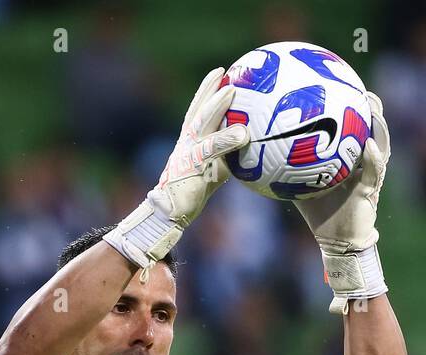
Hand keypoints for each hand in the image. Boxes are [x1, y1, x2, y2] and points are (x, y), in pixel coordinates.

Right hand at [105, 68, 248, 268]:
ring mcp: (188, 151)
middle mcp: (186, 141)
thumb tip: (256, 146)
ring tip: (232, 90)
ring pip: (203, 122)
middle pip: (198, 108)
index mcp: (190, 140)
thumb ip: (229, 155)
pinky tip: (244, 134)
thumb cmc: (195, 191)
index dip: (207, 90)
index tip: (220, 73)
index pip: (198, 109)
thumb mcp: (216, 168)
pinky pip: (212, 148)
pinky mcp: (193, 165)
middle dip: (210, 88)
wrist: (170, 212)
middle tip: (225, 71)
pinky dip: (227, 139)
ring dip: (217, 105)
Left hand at [294, 92, 390, 313]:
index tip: (342, 84)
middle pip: (373, 128)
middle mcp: (364, 161)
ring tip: (373, 109)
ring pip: (381, 144)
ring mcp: (371, 174)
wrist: (335, 240)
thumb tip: (256, 147)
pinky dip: (373, 158)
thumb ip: (284, 164)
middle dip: (371, 109)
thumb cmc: (317, 210)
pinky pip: (375, 171)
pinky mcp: (372, 190)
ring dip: (379, 126)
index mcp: (349, 156)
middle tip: (363, 90)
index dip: (351, 105)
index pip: (353, 125)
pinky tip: (369, 146)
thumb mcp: (299, 183)